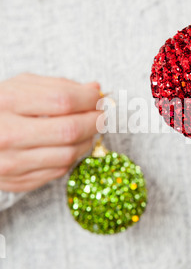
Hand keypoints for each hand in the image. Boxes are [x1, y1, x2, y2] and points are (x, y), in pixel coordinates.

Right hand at [0, 74, 100, 192]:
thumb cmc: (1, 107)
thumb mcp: (21, 87)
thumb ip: (58, 86)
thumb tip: (96, 89)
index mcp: (7, 102)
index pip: (62, 100)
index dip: (90, 99)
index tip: (100, 98)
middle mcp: (7, 134)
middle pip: (69, 130)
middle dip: (95, 121)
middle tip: (103, 115)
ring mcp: (11, 162)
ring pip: (68, 155)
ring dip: (88, 140)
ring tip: (89, 129)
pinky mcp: (17, 181)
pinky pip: (59, 171)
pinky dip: (72, 156)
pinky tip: (71, 145)